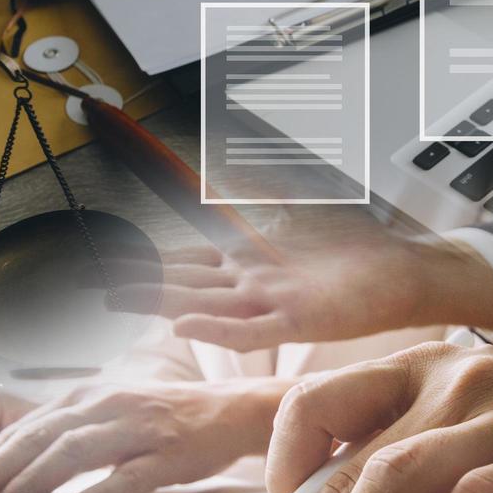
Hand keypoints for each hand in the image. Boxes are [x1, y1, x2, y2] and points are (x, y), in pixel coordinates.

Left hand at [0, 378, 293, 492]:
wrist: (235, 410)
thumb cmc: (171, 418)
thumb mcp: (112, 412)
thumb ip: (69, 430)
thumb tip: (18, 462)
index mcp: (88, 396)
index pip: (22, 428)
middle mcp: (106, 406)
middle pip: (36, 438)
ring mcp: (138, 429)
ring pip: (72, 453)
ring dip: (30, 484)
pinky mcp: (168, 455)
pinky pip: (126, 475)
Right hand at [118, 223, 492, 352]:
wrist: (405, 274)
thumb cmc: (356, 249)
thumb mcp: (298, 205)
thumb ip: (253, 186)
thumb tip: (215, 162)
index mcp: (246, 265)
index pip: (179, 260)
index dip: (139, 257)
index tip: (102, 254)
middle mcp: (250, 288)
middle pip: (178, 283)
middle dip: (131, 282)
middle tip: (87, 284)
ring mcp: (269, 306)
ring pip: (201, 305)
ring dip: (158, 302)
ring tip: (115, 299)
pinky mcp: (296, 321)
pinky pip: (247, 330)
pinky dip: (214, 330)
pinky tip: (182, 324)